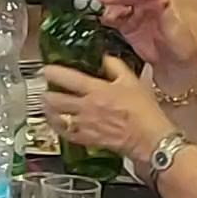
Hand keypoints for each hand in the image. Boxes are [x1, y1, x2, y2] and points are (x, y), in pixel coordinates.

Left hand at [45, 57, 175, 166]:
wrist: (151, 139)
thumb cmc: (144, 111)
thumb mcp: (133, 81)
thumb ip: (116, 66)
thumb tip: (104, 57)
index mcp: (97, 90)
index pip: (67, 78)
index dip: (52, 72)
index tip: (46, 70)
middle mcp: (87, 107)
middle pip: (55, 99)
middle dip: (46, 94)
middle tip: (45, 90)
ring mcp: (85, 125)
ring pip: (56, 117)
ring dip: (48, 111)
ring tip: (47, 106)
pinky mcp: (88, 140)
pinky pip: (65, 134)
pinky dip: (58, 128)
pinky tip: (57, 123)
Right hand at [97, 0, 196, 78]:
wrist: (173, 66)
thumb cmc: (181, 47)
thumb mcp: (176, 30)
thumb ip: (167, 14)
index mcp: (160, 0)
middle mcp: (146, 4)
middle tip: (104, 0)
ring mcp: (135, 14)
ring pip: (118, 4)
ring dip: (109, 6)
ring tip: (104, 13)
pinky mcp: (127, 26)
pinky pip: (114, 18)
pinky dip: (107, 18)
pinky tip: (105, 20)